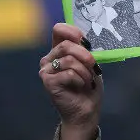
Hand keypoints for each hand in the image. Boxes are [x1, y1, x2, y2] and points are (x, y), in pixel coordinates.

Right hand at [40, 24, 103, 139]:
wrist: (86, 110)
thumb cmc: (88, 86)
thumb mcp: (90, 63)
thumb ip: (83, 49)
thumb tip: (82, 39)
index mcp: (59, 50)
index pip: (59, 30)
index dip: (72, 31)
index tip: (85, 41)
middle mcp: (49, 58)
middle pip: (66, 45)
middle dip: (85, 56)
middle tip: (93, 68)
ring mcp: (46, 70)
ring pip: (69, 60)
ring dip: (85, 71)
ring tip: (87, 81)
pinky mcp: (48, 81)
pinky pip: (68, 73)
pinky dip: (80, 80)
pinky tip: (80, 86)